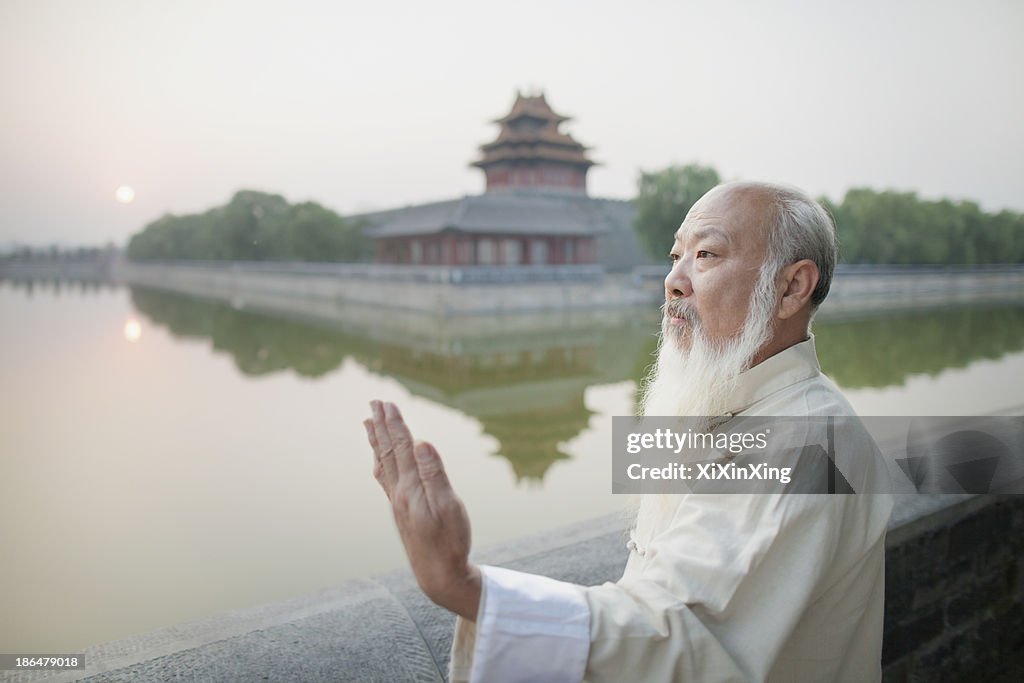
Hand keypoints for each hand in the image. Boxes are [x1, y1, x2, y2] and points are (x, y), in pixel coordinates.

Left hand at [364, 400, 480, 620]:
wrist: (438, 576)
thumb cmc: (450, 542)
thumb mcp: (449, 506)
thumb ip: (435, 473)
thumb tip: (420, 442)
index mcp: (410, 488)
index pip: (400, 447)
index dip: (394, 424)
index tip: (387, 403)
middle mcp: (398, 492)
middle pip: (387, 451)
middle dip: (381, 425)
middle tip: (374, 403)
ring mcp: (397, 502)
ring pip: (383, 463)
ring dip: (377, 440)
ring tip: (368, 423)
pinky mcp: (401, 511)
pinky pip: (385, 478)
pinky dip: (380, 461)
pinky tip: (378, 460)